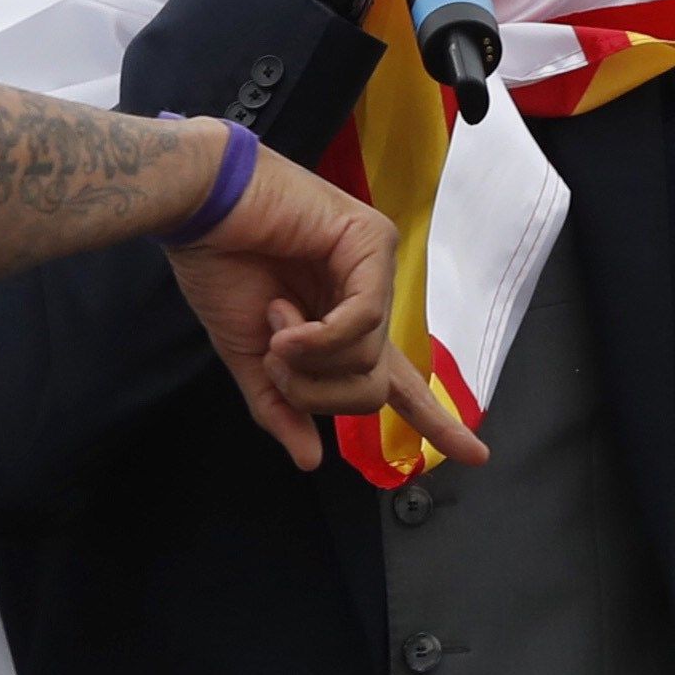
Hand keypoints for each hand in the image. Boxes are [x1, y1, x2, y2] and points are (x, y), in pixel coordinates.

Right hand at [162, 127, 483, 472]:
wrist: (198, 214)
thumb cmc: (219, 269)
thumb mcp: (249, 357)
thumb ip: (281, 406)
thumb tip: (310, 460)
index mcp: (341, 326)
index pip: (399, 383)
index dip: (437, 420)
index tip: (476, 456)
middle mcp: (367, 298)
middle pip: (375, 386)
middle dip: (317, 392)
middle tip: (276, 359)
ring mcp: (373, 268)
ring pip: (368, 358)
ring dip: (308, 359)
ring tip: (273, 317)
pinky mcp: (370, 241)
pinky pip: (365, 319)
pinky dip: (321, 335)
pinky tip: (285, 324)